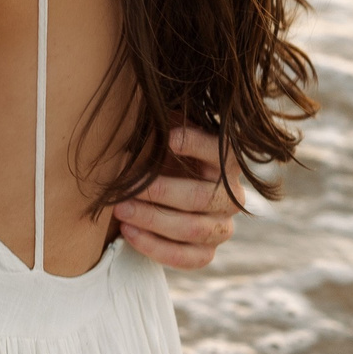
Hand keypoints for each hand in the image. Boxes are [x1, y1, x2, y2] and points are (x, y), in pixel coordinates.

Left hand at [114, 124, 243, 268]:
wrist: (154, 194)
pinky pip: (190, 258)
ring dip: (154, 220)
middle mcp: (232, 196)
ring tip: (120, 209)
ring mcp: (222, 227)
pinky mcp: (207, 252)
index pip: (224, 153)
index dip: (199, 145)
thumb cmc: (157, 155)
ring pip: (196, 230)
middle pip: (203, 198)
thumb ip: (161, 120)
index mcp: (226, 163)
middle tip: (125, 187)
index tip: (170, 137)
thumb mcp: (161, 133)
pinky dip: (156, 247)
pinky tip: (128, 232)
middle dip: (160, 192)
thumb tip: (146, 95)